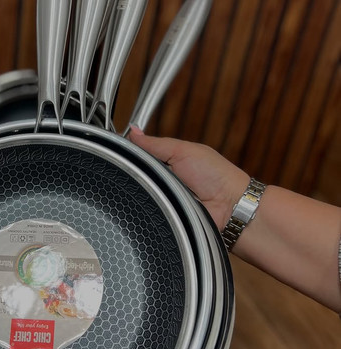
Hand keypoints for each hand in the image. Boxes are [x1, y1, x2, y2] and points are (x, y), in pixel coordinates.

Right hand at [127, 129, 340, 310]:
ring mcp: (164, 199)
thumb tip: (132, 131)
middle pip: (136, 176)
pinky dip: (151, 207)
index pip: (139, 156)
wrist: (231, 208)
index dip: (129, 155)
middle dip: (136, 174)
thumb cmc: (216, 176)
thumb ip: (155, 144)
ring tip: (156, 189)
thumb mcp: (183, 151)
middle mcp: (164, 181)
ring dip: (145, 191)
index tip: (118, 153)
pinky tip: (156, 203)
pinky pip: (149, 211)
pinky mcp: (165, 217)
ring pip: (139, 194)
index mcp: (168, 161)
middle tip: (141, 173)